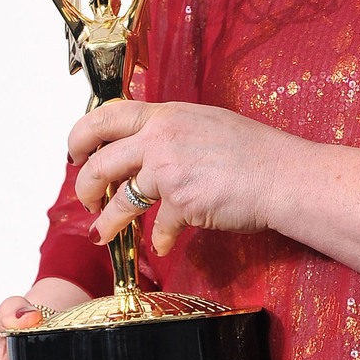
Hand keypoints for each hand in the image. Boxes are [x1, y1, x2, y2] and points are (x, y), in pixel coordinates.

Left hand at [68, 100, 289, 255]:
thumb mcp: (208, 124)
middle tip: (86, 199)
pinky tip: (167, 244)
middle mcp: (161, 138)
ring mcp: (169, 170)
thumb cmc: (255, 152)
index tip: (76, 153)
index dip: (82, 135)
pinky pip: (160, 227)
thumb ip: (173, 132)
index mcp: (167, 115)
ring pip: (119, 199)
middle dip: (84, 185)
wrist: (283, 175)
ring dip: (107, 221)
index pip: (106, 116)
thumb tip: (149, 148)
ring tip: (102, 232)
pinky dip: (162, 239)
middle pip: (100, 161)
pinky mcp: (181, 202)